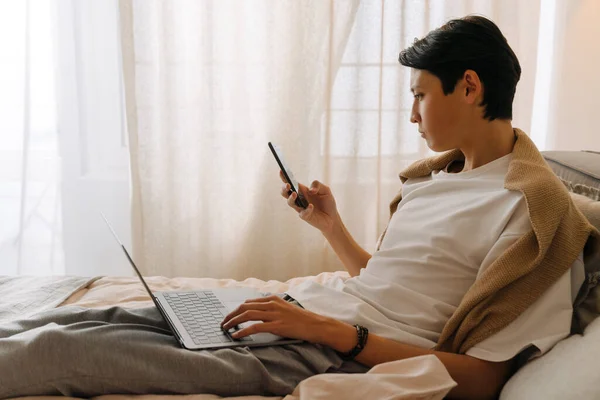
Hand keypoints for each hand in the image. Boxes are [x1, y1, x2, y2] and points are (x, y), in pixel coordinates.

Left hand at [220, 294, 338, 343]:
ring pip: (247, 314)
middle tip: (223, 323)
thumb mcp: (285, 309)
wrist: (315, 325)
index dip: (236, 309)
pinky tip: (236, 335)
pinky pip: (255, 327)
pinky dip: (243, 330)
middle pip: (244, 306)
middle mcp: (272, 304)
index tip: (229, 316)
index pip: (249, 302)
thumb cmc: (301, 319)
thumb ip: (272, 309)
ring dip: (233, 321)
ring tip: (226, 328)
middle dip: (231, 314)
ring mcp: (274, 314)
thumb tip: (258, 313)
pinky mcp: (277, 325)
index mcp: (273, 299)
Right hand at [279, 170, 338, 234]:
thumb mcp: (325, 190)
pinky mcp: (305, 217)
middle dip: (284, 188)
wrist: (333, 217)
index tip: (281, 171)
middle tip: (287, 185)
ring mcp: (301, 208)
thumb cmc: (327, 202)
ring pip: (290, 203)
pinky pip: (303, 213)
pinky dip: (306, 209)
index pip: (291, 183)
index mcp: (302, 190)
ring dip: (291, 198)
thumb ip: (318, 185)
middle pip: (285, 193)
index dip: (284, 177)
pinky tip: (311, 206)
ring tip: (294, 194)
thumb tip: (311, 190)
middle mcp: (299, 199)